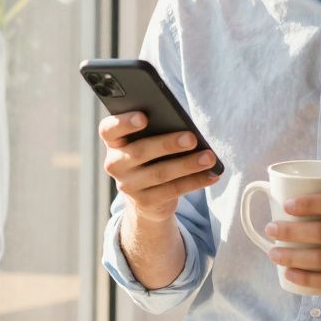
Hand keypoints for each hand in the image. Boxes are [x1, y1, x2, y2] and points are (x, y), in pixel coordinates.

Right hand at [99, 111, 219, 225]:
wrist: (146, 196)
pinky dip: (194, 182)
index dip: (124, 123)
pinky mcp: (145, 202)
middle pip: (139, 152)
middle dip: (167, 144)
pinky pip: (172, 191)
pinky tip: (211, 174)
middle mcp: (115, 164)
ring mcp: (128, 186)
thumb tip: (184, 129)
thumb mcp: (148, 140)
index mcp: (113, 141)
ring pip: (159, 174)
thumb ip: (156, 130)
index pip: (109, 130)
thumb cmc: (152, 154)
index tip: (144, 117)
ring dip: (187, 165)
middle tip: (192, 138)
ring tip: (209, 157)